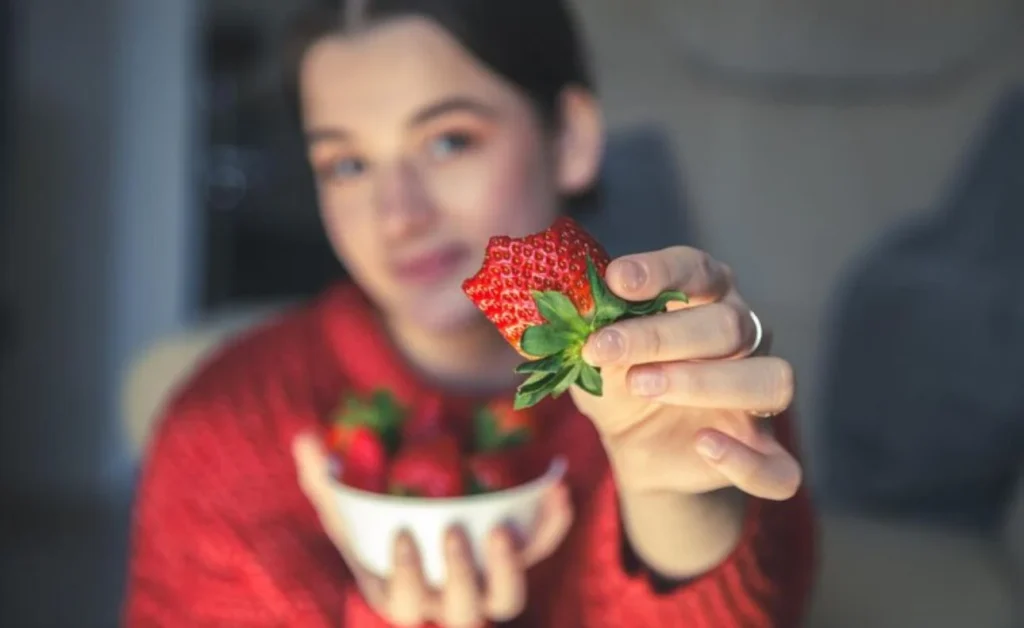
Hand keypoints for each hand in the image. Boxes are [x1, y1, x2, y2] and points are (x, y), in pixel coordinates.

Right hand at [292, 433, 572, 626]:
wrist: (422, 512)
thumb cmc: (374, 520)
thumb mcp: (345, 503)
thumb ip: (322, 478)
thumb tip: (304, 439)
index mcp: (403, 594)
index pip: (404, 604)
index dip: (407, 578)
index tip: (403, 537)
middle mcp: (449, 600)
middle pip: (465, 613)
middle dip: (461, 577)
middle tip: (454, 532)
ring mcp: (487, 582)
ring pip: (508, 599)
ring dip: (510, 569)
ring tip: (501, 529)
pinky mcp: (519, 556)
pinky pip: (543, 548)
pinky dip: (553, 524)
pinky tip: (556, 489)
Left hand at [571, 246, 801, 499]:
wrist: (635, 447)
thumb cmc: (619, 379)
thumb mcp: (594, 354)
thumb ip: (586, 328)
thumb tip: (565, 303)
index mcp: (707, 300)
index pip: (697, 271)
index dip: (660, 272)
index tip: (614, 280)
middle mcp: (745, 340)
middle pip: (730, 325)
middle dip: (662, 336)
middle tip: (607, 349)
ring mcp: (759, 399)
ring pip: (771, 380)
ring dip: (706, 382)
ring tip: (641, 385)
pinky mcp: (763, 454)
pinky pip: (781, 466)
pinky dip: (745, 460)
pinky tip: (704, 446)